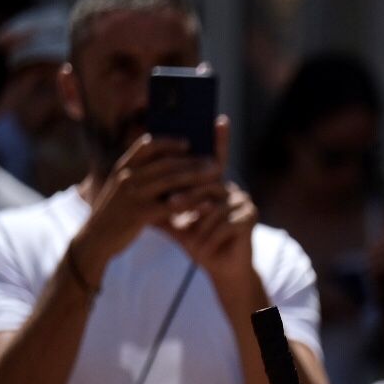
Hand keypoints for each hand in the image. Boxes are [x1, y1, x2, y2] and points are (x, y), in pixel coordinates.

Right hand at [73, 134, 221, 278]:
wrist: (96, 238)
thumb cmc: (116, 212)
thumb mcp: (123, 189)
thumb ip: (141, 176)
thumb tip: (174, 164)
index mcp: (123, 168)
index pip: (146, 146)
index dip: (168, 142)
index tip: (188, 142)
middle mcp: (127, 177)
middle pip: (166, 163)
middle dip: (193, 161)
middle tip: (215, 163)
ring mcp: (133, 195)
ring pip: (171, 181)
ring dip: (197, 177)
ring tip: (217, 177)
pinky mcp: (141, 214)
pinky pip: (174, 206)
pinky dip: (194, 203)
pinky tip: (210, 204)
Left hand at [165, 119, 254, 286]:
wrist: (219, 266)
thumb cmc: (196, 239)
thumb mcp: (174, 217)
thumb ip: (162, 197)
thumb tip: (133, 179)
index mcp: (216, 184)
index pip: (215, 158)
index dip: (219, 139)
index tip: (219, 118)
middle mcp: (233, 188)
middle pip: (207, 183)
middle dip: (188, 196)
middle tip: (170, 204)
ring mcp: (244, 202)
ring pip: (214, 205)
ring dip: (198, 222)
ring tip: (187, 234)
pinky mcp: (250, 219)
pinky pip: (225, 222)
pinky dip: (210, 236)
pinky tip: (203, 247)